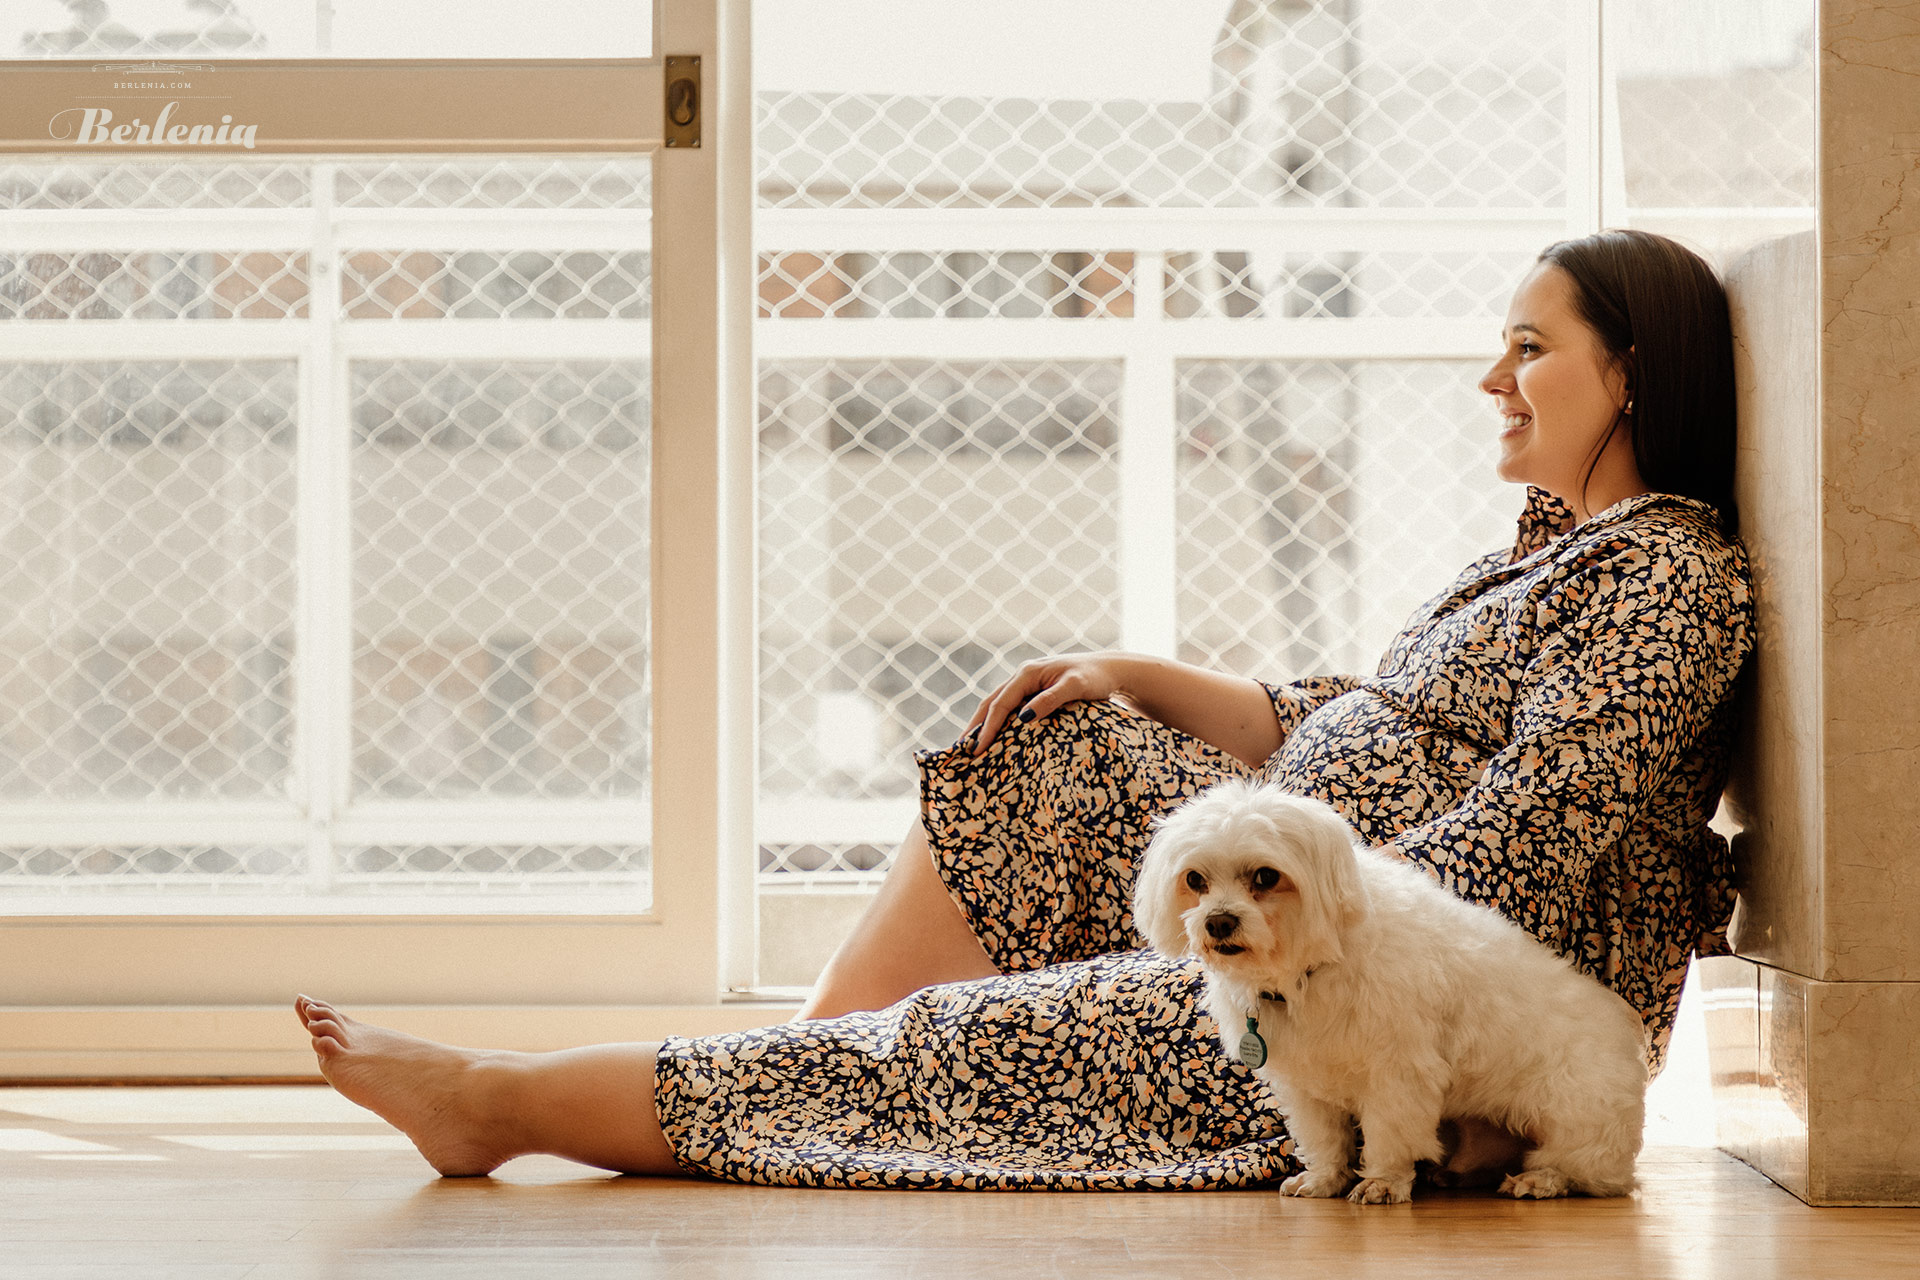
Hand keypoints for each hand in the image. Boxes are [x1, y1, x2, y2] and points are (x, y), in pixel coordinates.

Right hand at [960, 652, 1132, 755]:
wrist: (1109, 670)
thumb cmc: (1095, 678)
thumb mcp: (1075, 687)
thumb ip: (1051, 699)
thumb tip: (1024, 717)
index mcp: (1027, 673)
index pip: (1000, 703)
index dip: (987, 727)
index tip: (977, 750)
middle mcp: (1022, 676)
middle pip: (991, 703)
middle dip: (975, 727)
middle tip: (961, 752)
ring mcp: (1026, 683)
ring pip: (997, 705)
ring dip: (983, 724)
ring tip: (970, 747)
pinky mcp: (1032, 691)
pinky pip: (1008, 707)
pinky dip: (997, 722)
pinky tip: (994, 738)